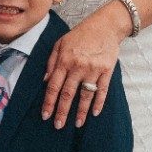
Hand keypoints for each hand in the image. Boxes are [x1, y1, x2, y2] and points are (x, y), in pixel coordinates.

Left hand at [43, 3, 126, 128]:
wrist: (104, 26)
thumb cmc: (79, 35)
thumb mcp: (60, 44)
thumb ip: (51, 62)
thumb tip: (44, 81)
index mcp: (64, 61)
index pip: (53, 86)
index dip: (48, 102)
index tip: (45, 115)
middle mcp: (78, 67)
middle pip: (68, 94)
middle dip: (62, 111)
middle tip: (58, 125)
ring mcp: (93, 70)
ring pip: (85, 95)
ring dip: (80, 111)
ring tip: (77, 124)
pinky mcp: (107, 71)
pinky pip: (102, 90)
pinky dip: (99, 103)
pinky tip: (95, 113)